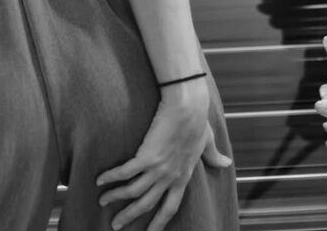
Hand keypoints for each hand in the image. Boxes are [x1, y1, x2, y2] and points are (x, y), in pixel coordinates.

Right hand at [96, 94, 231, 229]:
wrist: (188, 107)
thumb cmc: (197, 120)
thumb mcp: (207, 142)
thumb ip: (213, 156)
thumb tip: (226, 163)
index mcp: (183, 177)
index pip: (170, 207)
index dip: (158, 222)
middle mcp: (170, 178)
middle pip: (146, 205)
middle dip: (129, 217)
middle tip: (115, 226)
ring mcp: (158, 169)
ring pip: (133, 192)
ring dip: (115, 198)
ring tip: (101, 202)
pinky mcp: (146, 156)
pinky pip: (125, 173)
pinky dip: (111, 178)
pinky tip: (99, 180)